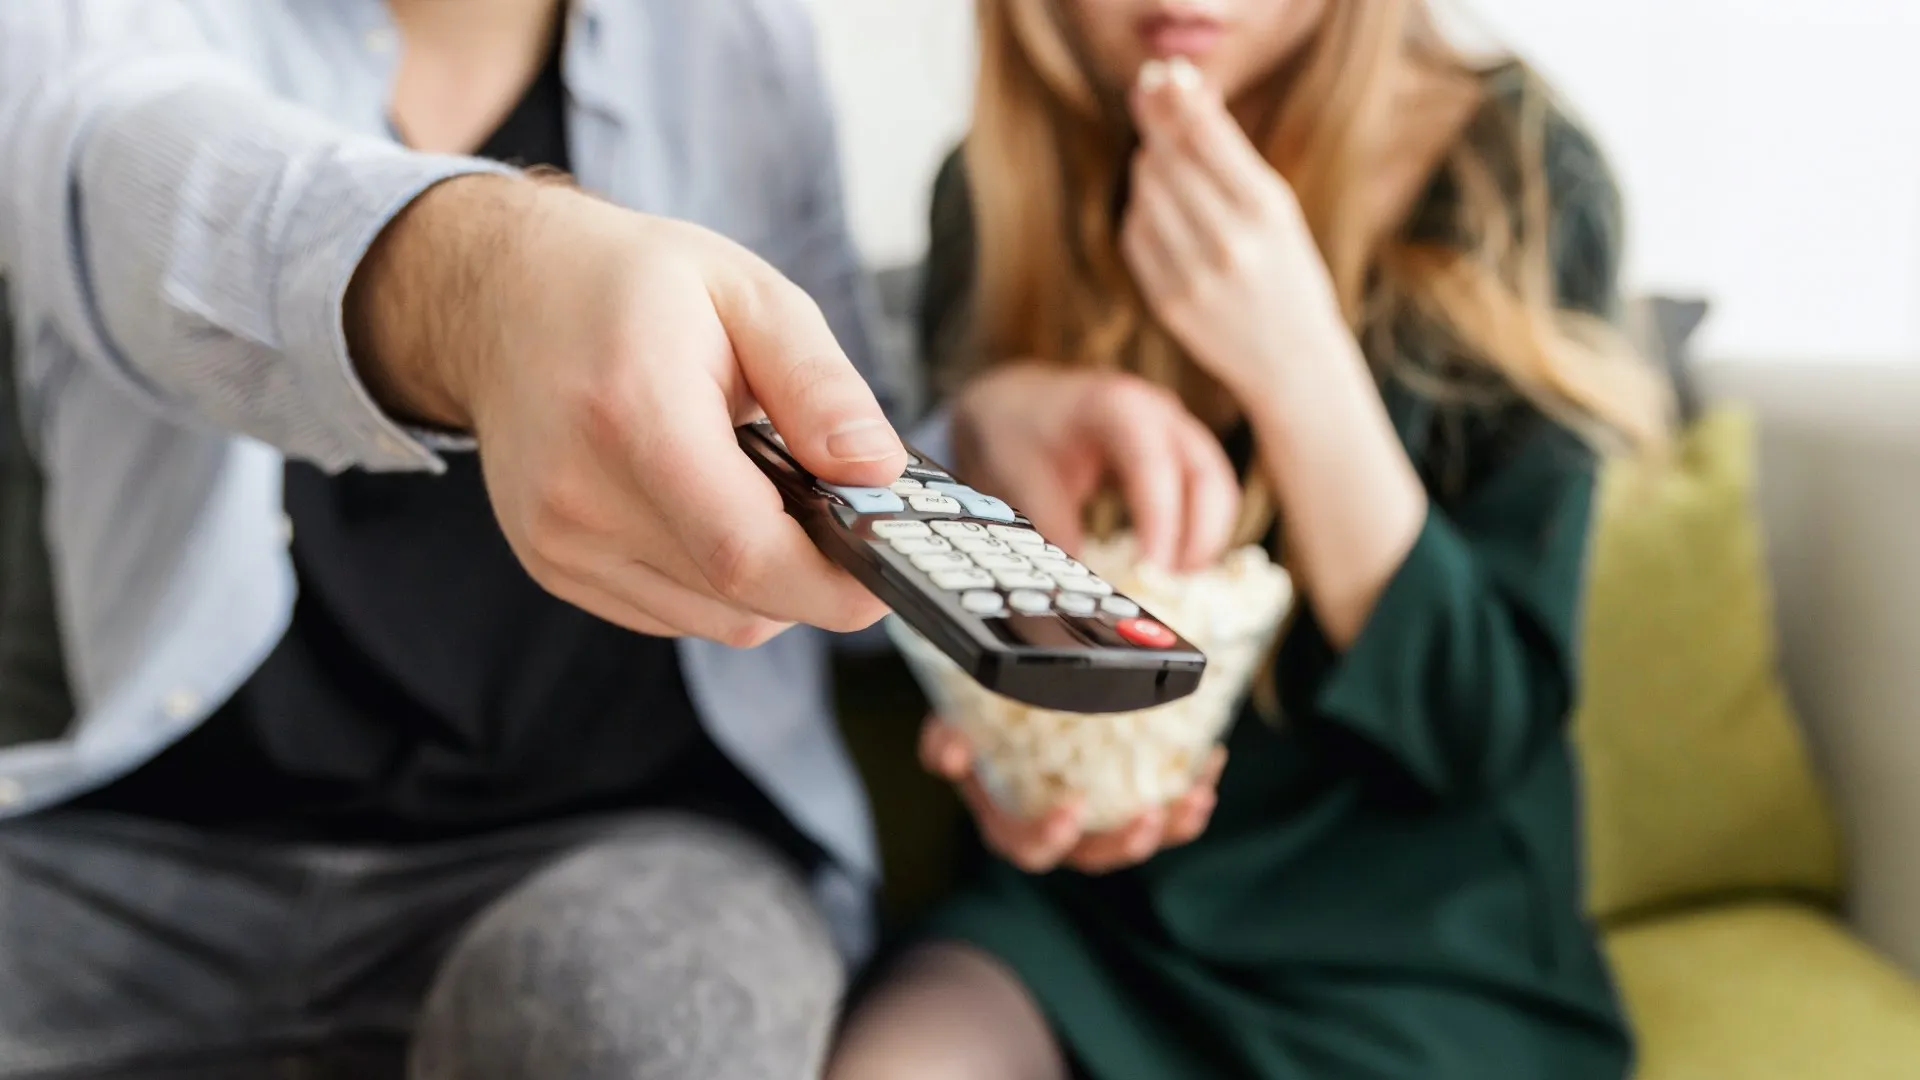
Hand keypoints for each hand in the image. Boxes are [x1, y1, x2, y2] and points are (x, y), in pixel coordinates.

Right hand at [349, 176, 905, 645]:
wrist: (503, 296)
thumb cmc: (631, 286)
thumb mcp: (747, 294)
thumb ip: (819, 385)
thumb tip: (879, 470)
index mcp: (632, 414)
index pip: (744, 551)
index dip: (833, 582)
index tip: (891, 567)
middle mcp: (581, 495)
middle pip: (737, 598)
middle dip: (816, 576)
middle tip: (849, 516)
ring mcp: (559, 542)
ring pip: (713, 619)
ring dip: (768, 580)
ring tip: (769, 493)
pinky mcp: (554, 567)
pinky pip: (673, 612)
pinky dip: (717, 582)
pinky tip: (715, 508)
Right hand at [919, 717, 1224, 873]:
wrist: (1008, 711)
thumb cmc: (977, 725)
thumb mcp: (950, 726)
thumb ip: (944, 740)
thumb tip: (951, 754)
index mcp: (1011, 824)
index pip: (1029, 848)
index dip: (1051, 837)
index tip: (1073, 810)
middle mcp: (1059, 833)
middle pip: (1094, 857)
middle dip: (1125, 844)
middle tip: (1149, 817)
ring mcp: (1099, 822)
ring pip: (1138, 840)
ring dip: (1172, 826)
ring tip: (1196, 797)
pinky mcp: (1130, 801)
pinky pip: (1167, 810)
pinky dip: (1191, 793)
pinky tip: (1211, 761)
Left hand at [950, 364, 1238, 572]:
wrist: (1019, 402)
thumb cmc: (1020, 430)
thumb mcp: (1023, 476)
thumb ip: (1053, 526)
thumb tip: (1079, 583)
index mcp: (1118, 405)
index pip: (1153, 463)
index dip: (1161, 519)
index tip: (1154, 568)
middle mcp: (1159, 413)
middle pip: (1207, 475)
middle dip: (1200, 535)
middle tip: (1173, 584)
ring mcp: (1176, 430)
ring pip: (1216, 486)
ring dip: (1205, 537)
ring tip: (1174, 581)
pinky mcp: (1180, 453)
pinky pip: (1207, 493)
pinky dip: (1199, 530)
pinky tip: (1174, 564)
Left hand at [1121, 59, 1353, 403]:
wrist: (1292, 360)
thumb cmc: (1288, 272)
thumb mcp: (1277, 209)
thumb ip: (1230, 155)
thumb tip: (1184, 92)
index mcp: (1267, 210)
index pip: (1205, 134)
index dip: (1177, 98)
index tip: (1163, 76)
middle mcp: (1229, 242)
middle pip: (1167, 158)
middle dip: (1156, 123)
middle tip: (1148, 97)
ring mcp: (1194, 275)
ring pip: (1145, 192)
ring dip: (1150, 166)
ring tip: (1165, 160)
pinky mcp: (1167, 301)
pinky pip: (1136, 234)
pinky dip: (1142, 211)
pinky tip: (1160, 207)